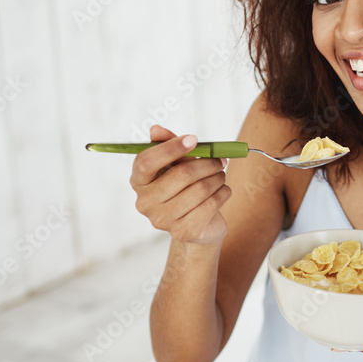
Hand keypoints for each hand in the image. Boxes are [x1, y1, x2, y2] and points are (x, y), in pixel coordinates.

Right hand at [129, 125, 231, 246]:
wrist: (199, 224)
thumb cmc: (185, 187)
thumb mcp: (177, 163)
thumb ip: (168, 144)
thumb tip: (155, 129)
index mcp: (138, 181)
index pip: (145, 162)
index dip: (170, 148)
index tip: (194, 139)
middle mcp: (144, 203)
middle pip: (180, 175)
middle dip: (207, 163)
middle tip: (221, 160)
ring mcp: (162, 220)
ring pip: (200, 189)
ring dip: (218, 177)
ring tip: (221, 175)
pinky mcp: (183, 232)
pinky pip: (211, 204)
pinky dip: (223, 193)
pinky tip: (223, 190)